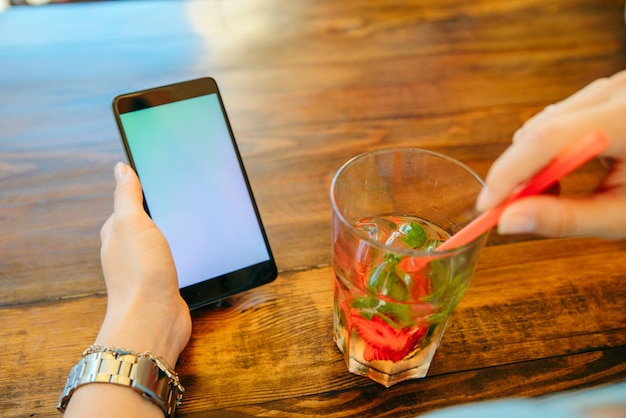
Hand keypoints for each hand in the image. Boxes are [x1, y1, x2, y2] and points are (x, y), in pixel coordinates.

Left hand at [64, 162, 190, 416]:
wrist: (154, 318)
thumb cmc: (139, 271)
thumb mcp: (132, 221)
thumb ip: (127, 195)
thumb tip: (120, 168)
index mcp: (116, 234)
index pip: (127, 206)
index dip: (143, 192)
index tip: (162, 179)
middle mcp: (128, 252)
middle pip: (145, 225)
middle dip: (160, 214)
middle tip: (182, 199)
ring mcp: (146, 270)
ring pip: (161, 244)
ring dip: (173, 235)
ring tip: (191, 223)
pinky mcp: (164, 286)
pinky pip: (173, 263)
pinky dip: (183, 255)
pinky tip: (193, 252)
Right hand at [476, 70, 625, 238]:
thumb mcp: (624, 215)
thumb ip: (565, 218)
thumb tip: (509, 221)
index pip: (548, 138)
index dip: (509, 172)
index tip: (487, 206)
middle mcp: (619, 92)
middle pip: (541, 128)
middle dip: (518, 172)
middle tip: (513, 209)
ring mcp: (614, 87)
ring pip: (545, 121)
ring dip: (533, 161)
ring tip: (554, 193)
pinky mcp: (608, 92)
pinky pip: (559, 116)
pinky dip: (548, 147)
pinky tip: (565, 170)